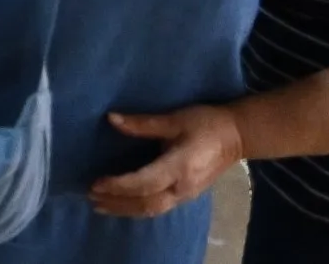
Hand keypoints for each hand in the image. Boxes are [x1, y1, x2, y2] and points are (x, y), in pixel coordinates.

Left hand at [90, 106, 245, 218]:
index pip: (144, 183)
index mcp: (180, 167)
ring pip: (152, 210)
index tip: (96, 183)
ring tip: (100, 205)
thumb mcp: (174, 119)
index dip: (119, 185)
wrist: (237, 136)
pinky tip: (123, 205)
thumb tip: (111, 119)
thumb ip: (143, 123)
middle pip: (146, 204)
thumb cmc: (206, 124)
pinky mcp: (186, 195)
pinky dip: (138, 208)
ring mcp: (186, 195)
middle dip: (117, 202)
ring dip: (125, 209)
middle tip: (91, 196)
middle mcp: (182, 187)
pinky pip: (159, 207)